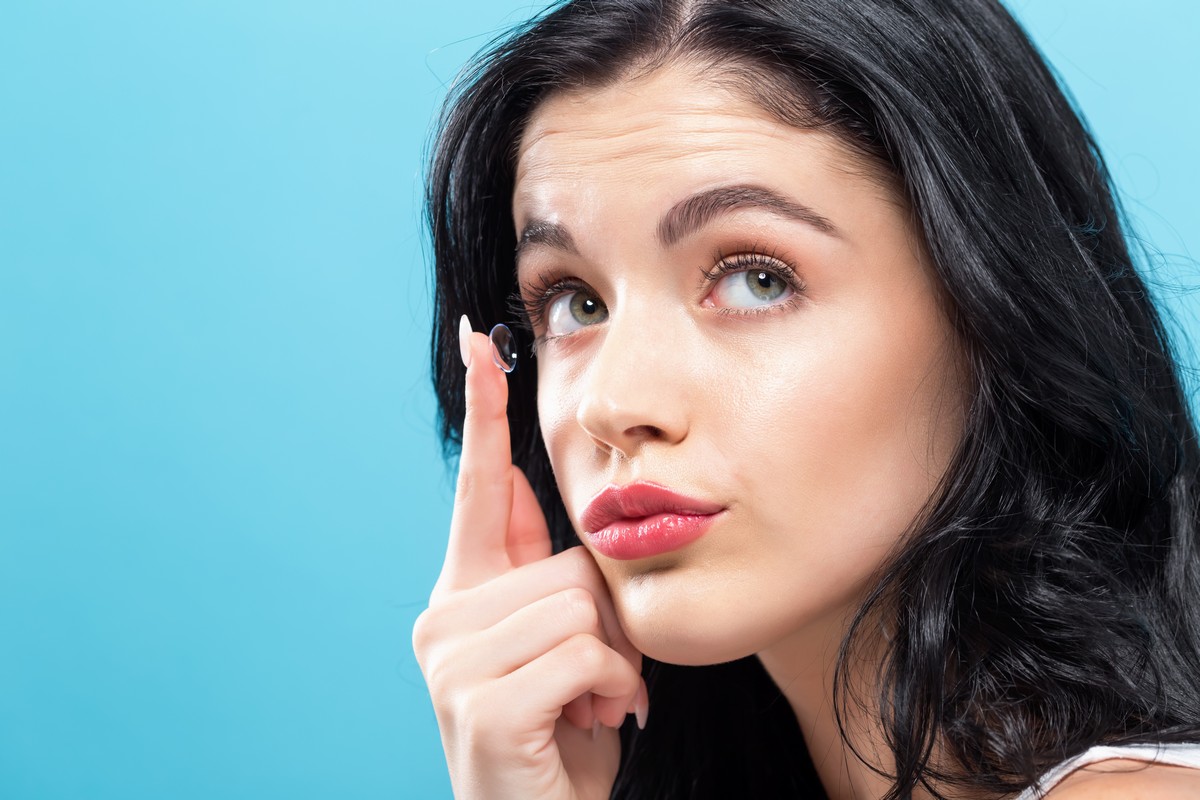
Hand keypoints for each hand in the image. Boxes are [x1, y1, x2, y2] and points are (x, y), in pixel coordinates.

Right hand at [412, 317, 647, 799]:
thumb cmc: (564, 734)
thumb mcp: (559, 645)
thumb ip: (538, 570)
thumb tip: (519, 477)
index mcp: (463, 596)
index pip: (477, 487)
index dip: (484, 410)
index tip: (479, 337)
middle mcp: (443, 619)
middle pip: (568, 560)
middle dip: (608, 621)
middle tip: (599, 679)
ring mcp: (453, 664)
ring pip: (579, 606)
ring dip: (613, 663)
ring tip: (594, 705)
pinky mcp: (480, 707)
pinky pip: (582, 654)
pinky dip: (609, 691)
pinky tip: (591, 724)